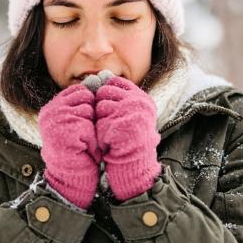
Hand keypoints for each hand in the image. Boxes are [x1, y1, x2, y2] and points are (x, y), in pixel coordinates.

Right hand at [39, 84, 100, 208]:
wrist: (72, 177)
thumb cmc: (80, 149)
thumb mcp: (81, 120)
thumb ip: (86, 100)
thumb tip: (99, 75)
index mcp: (53, 106)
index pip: (80, 90)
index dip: (90, 105)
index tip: (87, 122)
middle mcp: (51, 111)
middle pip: (85, 97)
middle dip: (91, 116)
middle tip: (84, 135)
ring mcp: (55, 120)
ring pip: (88, 110)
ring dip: (93, 128)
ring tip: (83, 143)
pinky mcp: (63, 132)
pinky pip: (88, 126)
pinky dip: (91, 139)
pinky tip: (83, 149)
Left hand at [95, 76, 160, 201]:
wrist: (134, 167)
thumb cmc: (126, 141)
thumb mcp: (127, 114)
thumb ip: (116, 95)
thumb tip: (99, 74)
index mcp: (142, 99)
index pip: (114, 82)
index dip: (106, 95)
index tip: (109, 110)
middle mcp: (140, 103)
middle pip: (104, 92)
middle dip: (102, 109)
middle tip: (112, 126)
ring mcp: (132, 113)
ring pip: (100, 106)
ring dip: (100, 122)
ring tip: (112, 135)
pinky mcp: (121, 126)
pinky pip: (100, 122)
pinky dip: (101, 134)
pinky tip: (110, 143)